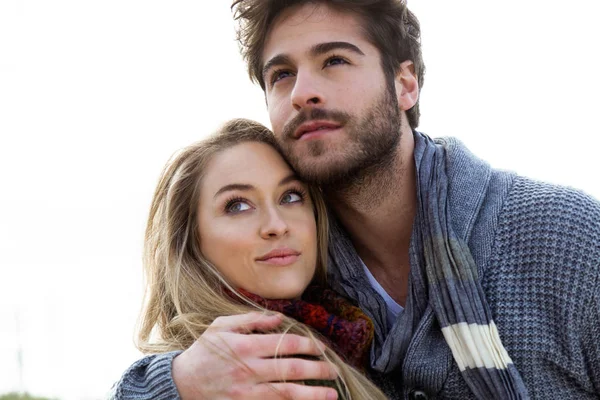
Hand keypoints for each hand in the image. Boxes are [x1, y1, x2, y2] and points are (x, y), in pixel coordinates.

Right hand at [172, 312, 338, 399]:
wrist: (181, 383)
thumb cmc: (204, 351)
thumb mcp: (221, 326)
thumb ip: (251, 320)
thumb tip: (279, 317)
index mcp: (246, 346)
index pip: (286, 344)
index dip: (308, 345)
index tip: (322, 348)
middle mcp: (249, 369)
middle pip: (291, 369)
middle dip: (318, 369)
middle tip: (335, 370)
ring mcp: (247, 392)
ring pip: (287, 394)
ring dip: (312, 394)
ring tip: (331, 394)